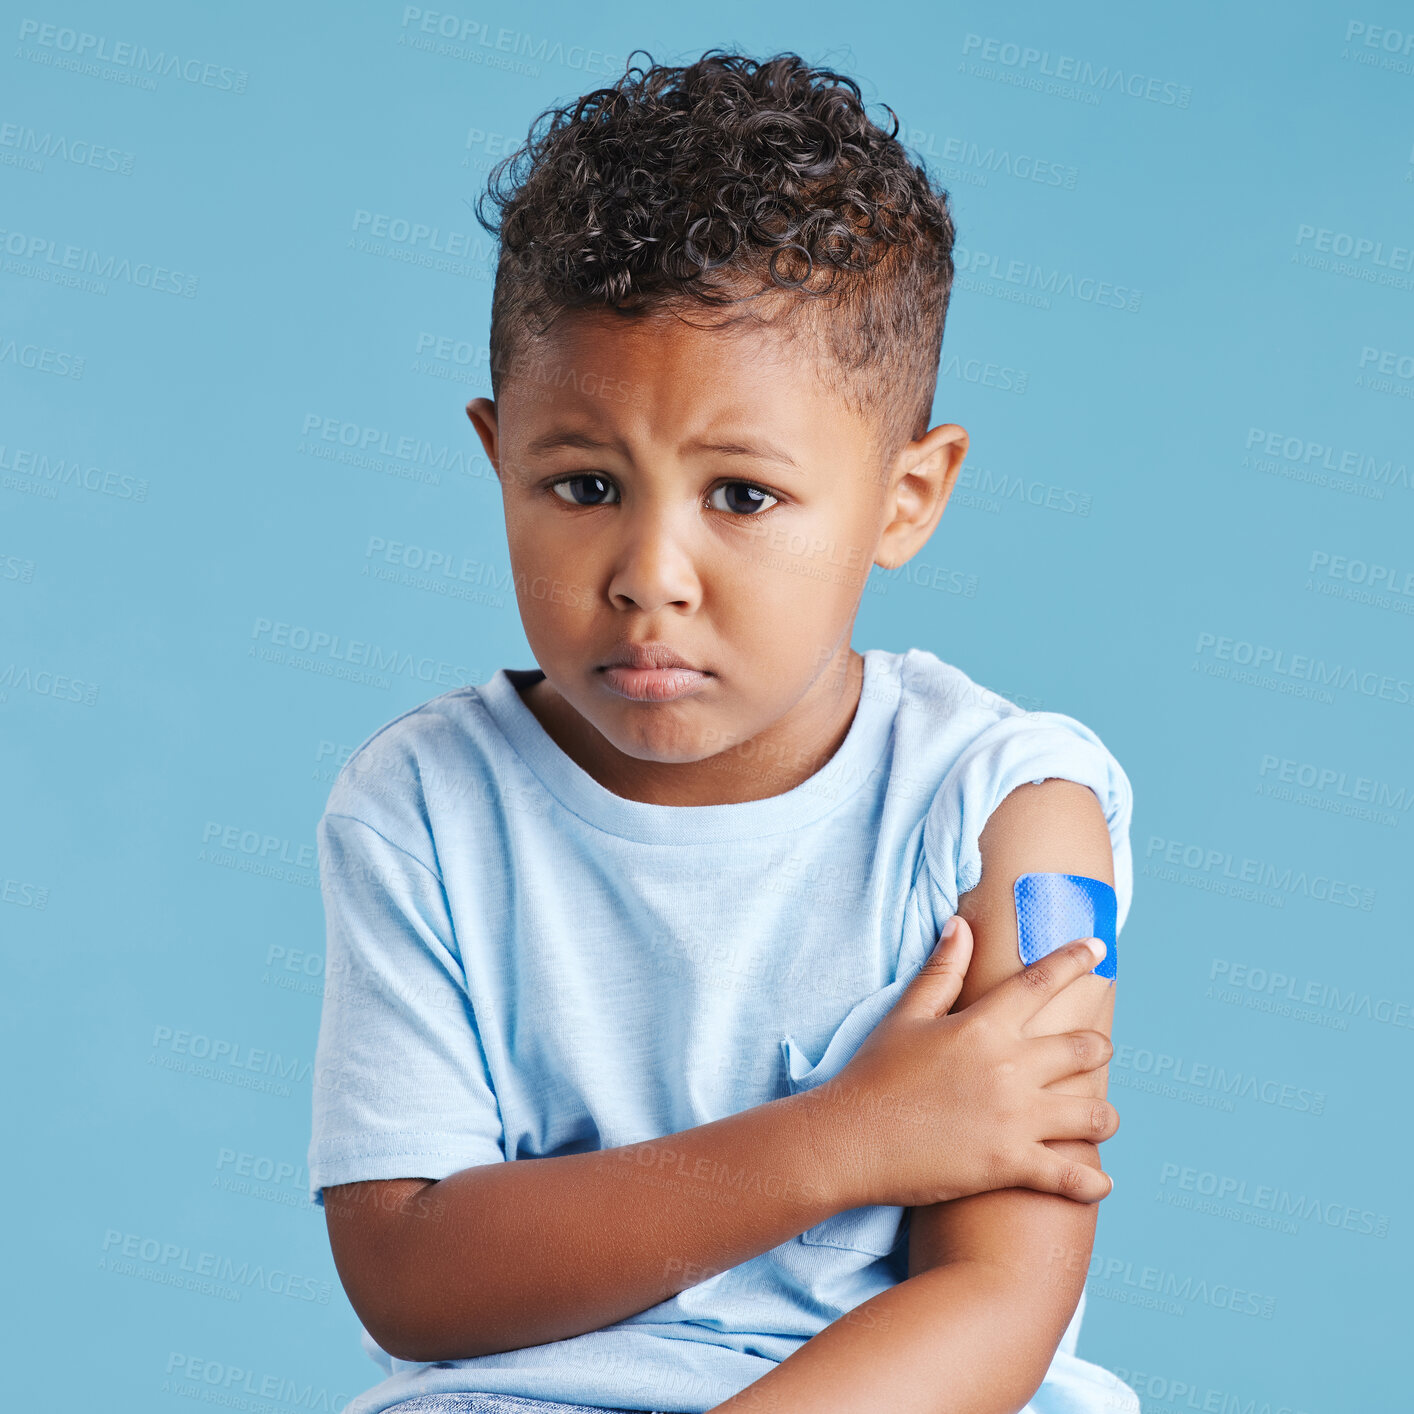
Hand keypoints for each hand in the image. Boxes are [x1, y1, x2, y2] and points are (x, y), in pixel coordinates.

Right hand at [802, 915, 1117, 1209]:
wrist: (852, 1140)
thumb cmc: (875, 1075)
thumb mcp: (906, 1016)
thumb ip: (941, 970)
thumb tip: (960, 924)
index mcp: (983, 1026)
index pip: (1040, 981)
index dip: (1074, 959)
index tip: (1098, 946)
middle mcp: (1009, 1067)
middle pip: (1083, 1048)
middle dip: (1100, 1047)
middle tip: (1101, 1049)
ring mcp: (1014, 1117)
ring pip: (1092, 1113)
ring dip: (1105, 1115)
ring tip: (1102, 1118)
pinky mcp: (1010, 1163)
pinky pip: (1070, 1175)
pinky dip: (1092, 1181)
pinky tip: (1101, 1182)